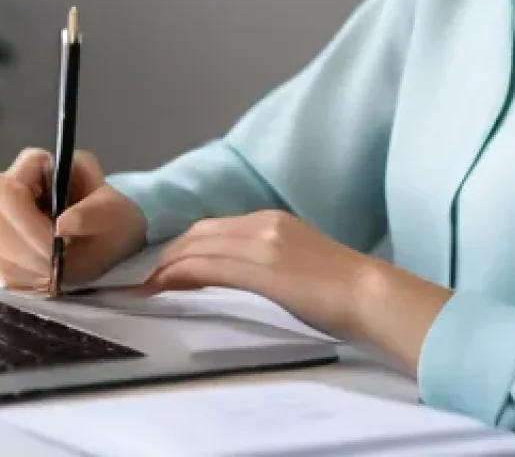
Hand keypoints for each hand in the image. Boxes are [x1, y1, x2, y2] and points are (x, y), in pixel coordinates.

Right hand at [0, 148, 146, 291]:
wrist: (109, 240)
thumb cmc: (111, 216)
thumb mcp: (115, 212)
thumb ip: (93, 214)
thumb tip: (62, 224)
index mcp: (36, 166)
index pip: (6, 188)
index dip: (23, 218)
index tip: (53, 242)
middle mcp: (9, 188)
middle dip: (26, 248)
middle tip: (55, 264)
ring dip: (25, 266)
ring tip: (56, 271)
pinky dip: (21, 278)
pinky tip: (45, 276)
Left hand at [138, 210, 374, 341]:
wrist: (370, 294)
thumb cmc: (343, 289)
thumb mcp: (299, 263)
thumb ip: (268, 261)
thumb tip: (241, 277)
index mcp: (274, 220)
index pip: (215, 227)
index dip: (184, 246)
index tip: (164, 266)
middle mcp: (264, 223)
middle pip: (200, 232)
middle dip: (167, 253)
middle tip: (145, 278)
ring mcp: (262, 243)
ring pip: (198, 247)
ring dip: (165, 266)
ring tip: (144, 286)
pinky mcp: (261, 267)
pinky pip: (207, 266)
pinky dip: (178, 275)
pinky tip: (163, 287)